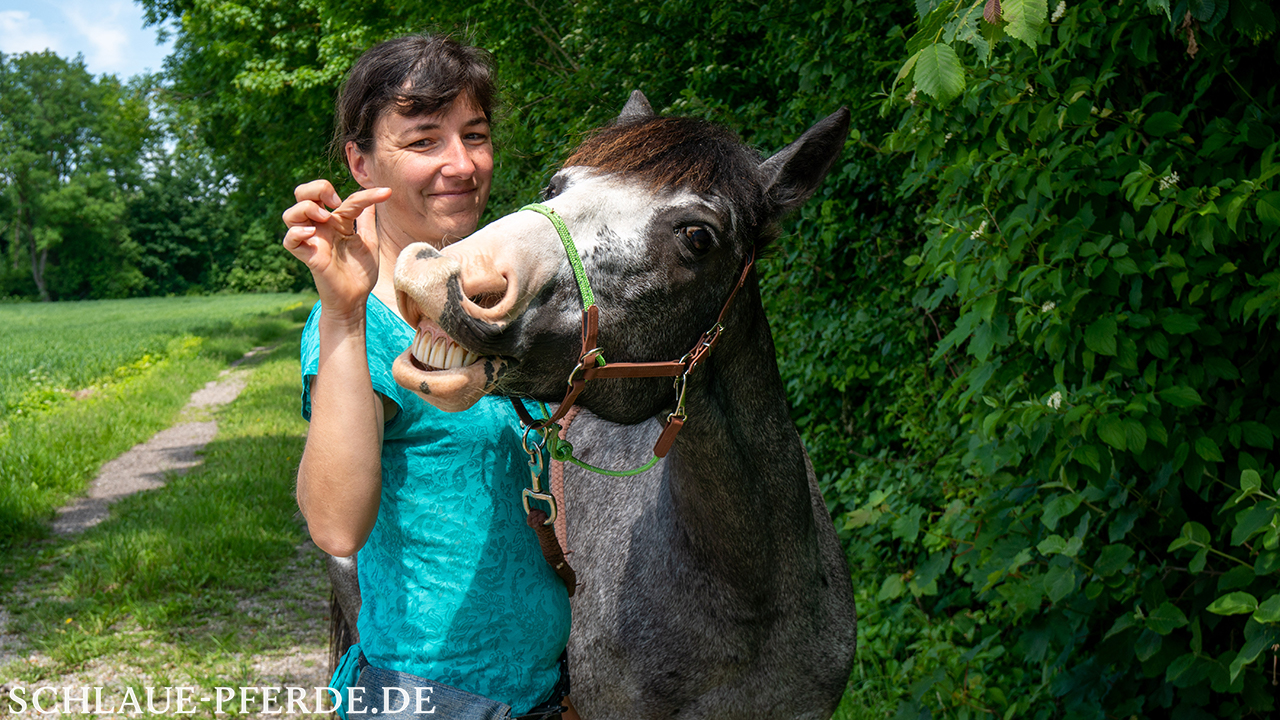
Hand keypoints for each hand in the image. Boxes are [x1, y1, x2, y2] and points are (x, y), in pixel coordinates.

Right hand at [282, 181, 392, 318]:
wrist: (356, 299)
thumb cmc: (360, 273)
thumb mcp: (369, 241)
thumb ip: (367, 219)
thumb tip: (377, 196)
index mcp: (336, 222)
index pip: (343, 198)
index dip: (365, 193)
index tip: (386, 194)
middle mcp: (321, 228)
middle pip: (302, 194)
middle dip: (316, 188)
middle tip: (334, 202)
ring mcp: (312, 241)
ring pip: (290, 214)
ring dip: (306, 208)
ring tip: (326, 217)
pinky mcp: (307, 256)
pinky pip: (289, 240)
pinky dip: (296, 232)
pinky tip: (312, 232)